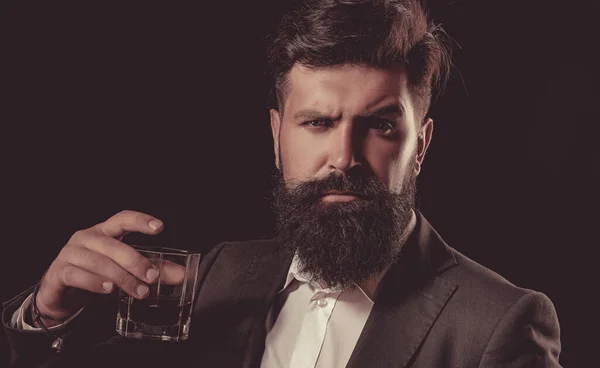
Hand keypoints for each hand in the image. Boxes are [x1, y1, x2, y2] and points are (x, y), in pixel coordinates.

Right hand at [34, 210, 183, 326]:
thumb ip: (151, 270)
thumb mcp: (125, 271)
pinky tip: (109, 290)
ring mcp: (70, 253)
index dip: (140, 221)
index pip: (123, 218)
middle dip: (136, 261)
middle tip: (152, 277)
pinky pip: (78, 275)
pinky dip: (95, 283)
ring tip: (138, 290)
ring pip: (99, 262)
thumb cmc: (94, 276)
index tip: (159, 227)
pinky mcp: (60, 272)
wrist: (59, 295)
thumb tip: (181, 275)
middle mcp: (86, 238)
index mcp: (104, 232)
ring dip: (121, 277)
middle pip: (114, 245)